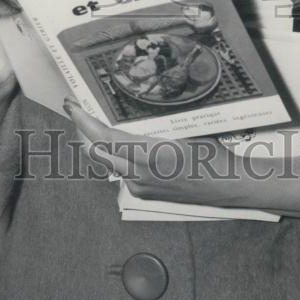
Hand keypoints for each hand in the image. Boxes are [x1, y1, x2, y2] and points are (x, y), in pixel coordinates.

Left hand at [64, 98, 245, 207]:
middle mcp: (139, 174)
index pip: (103, 137)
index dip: (83, 121)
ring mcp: (139, 187)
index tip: (72, 105)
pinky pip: (119, 171)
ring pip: (106, 162)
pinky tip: (117, 144)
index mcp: (149, 154)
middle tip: (79, 110)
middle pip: (95, 151)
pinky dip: (113, 155)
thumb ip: (153, 125)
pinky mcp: (143, 194)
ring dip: (97, 143)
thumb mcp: (183, 129)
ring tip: (95, 123)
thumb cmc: (211, 155)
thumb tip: (134, 107)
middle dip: (82, 130)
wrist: (227, 186)